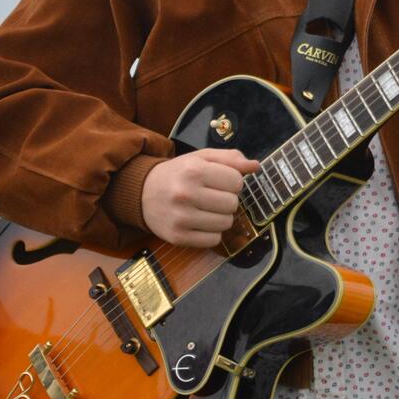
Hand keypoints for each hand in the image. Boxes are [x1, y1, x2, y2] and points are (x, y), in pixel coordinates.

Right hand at [141, 148, 259, 247]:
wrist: (142, 192)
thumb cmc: (179, 173)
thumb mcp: (202, 158)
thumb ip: (231, 159)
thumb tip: (256, 166)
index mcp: (194, 170)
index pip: (236, 181)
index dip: (233, 182)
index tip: (220, 181)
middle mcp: (186, 193)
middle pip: (232, 204)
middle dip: (227, 199)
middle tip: (213, 196)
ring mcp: (181, 217)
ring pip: (226, 223)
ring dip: (221, 217)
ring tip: (206, 209)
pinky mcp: (178, 237)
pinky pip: (213, 240)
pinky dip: (212, 232)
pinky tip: (200, 222)